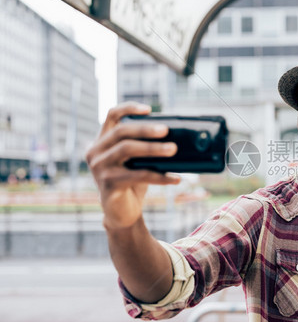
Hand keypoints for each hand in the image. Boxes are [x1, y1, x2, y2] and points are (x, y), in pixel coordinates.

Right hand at [86, 102, 180, 229]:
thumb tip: (176, 137)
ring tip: (173, 149)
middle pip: (121, 132)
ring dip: (152, 149)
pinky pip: (137, 175)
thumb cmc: (132, 182)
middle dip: (145, 129)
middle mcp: (95, 151)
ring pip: (127, 150)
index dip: (129, 108)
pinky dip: (159, 176)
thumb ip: (145, 147)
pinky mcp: (108, 184)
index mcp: (102, 141)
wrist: (122, 213)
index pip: (111, 115)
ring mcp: (99, 168)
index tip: (149, 109)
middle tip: (166, 130)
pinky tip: (175, 178)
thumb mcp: (136, 161)